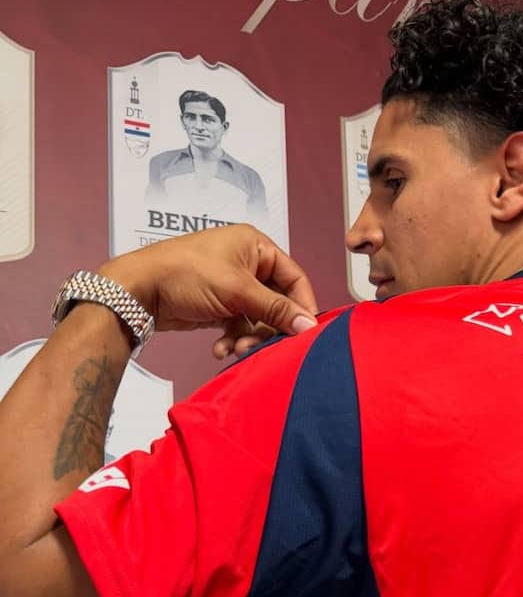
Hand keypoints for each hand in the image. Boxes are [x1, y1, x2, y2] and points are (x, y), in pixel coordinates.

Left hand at [97, 225, 318, 350]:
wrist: (139, 291)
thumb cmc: (186, 275)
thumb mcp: (238, 291)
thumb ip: (276, 309)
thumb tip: (310, 325)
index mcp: (256, 246)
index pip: (294, 278)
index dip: (302, 305)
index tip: (306, 331)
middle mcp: (248, 263)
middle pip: (277, 302)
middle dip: (269, 327)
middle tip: (261, 345)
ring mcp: (233, 286)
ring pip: (258, 318)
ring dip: (250, 337)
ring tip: (236, 349)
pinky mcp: (220, 305)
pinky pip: (239, 325)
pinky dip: (233, 339)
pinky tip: (220, 349)